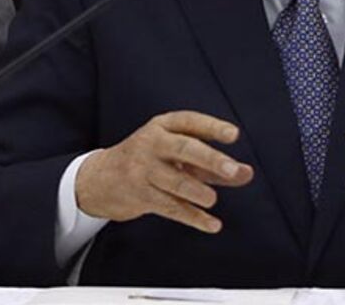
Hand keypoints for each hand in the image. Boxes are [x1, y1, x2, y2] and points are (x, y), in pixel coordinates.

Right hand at [76, 110, 253, 233]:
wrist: (99, 180)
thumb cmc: (148, 161)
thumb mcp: (175, 153)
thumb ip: (211, 164)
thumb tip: (246, 174)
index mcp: (162, 126)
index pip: (190, 121)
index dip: (212, 127)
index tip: (234, 134)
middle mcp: (151, 144)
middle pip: (184, 149)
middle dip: (210, 159)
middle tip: (232, 168)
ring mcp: (143, 170)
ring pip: (175, 181)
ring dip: (197, 191)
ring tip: (213, 199)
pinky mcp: (140, 196)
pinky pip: (170, 207)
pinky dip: (193, 217)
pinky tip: (212, 224)